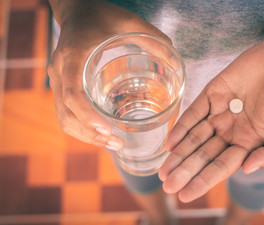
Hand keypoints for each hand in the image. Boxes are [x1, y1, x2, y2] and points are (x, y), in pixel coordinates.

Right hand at [47, 0, 172, 149]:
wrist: (76, 10)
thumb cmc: (101, 15)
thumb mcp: (129, 22)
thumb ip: (153, 40)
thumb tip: (176, 63)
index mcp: (74, 56)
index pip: (73, 94)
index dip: (87, 116)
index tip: (107, 130)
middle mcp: (61, 71)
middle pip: (67, 113)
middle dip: (90, 134)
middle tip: (118, 144)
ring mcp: (58, 79)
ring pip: (64, 118)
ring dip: (86, 136)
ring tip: (113, 144)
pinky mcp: (62, 85)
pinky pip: (66, 113)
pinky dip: (82, 128)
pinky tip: (103, 133)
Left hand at [158, 35, 263, 202]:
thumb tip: (247, 170)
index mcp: (250, 143)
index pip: (222, 167)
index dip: (203, 181)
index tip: (185, 196)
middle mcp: (232, 131)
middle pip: (204, 155)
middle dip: (185, 172)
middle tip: (168, 187)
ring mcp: (220, 113)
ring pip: (194, 138)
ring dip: (178, 154)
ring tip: (162, 172)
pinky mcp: (213, 93)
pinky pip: (193, 112)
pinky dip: (181, 127)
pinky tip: (169, 143)